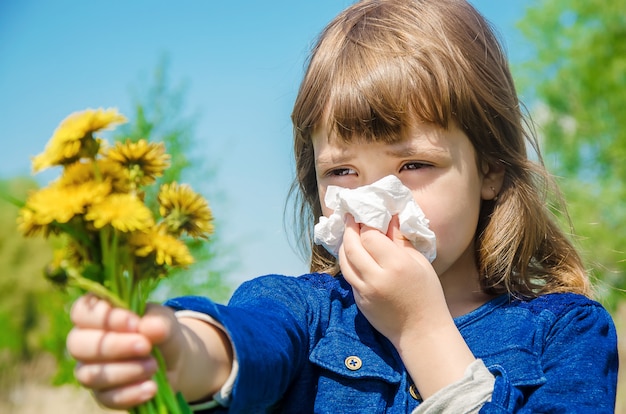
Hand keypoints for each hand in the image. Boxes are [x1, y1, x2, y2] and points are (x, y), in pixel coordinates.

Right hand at [66, 294, 183, 408]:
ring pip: (89, 375)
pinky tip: (151, 387)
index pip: (81, 312)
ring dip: (125, 371)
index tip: (135, 323)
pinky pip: (106, 398)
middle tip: (146, 346)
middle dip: (113, 346)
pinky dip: (130, 393)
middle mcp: (85, 341)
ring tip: (154, 366)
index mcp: (96, 314)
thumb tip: (151, 328)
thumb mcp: (164, 320)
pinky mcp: (102, 394)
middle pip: (77, 344)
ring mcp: (90, 370)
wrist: (175, 360)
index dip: (104, 318)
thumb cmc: (160, 331)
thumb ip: (158, 320)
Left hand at [338, 214, 448, 344]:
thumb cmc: (427, 295)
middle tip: (351, 218)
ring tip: (349, 234)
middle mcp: (376, 277)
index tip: (366, 215)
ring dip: (344, 245)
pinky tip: (354, 254)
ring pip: (344, 262)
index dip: (366, 224)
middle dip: (349, 229)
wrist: (421, 331)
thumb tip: (390, 218)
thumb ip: (400, 240)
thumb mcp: (419, 263)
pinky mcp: (358, 301)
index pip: (369, 236)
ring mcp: (364, 291)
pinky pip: (348, 276)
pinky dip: (348, 262)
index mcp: (395, 265)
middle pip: (352, 246)